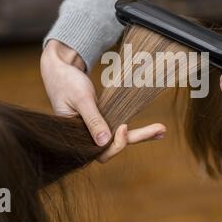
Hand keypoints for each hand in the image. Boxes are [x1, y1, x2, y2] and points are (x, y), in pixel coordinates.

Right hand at [41, 40, 165, 161]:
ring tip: (162, 130)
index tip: (124, 126)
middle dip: (138, 139)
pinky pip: (118, 129)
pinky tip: (154, 129)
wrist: (59, 69)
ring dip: (141, 135)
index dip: (115, 144)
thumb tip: (104, 141)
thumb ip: (92, 120)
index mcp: (74, 138)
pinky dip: (135, 129)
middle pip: (114, 147)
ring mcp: (93, 130)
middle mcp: (85, 138)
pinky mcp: (100, 121)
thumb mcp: (81, 99)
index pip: (100, 152)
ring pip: (119, 138)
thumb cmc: (66, 81)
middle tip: (161, 129)